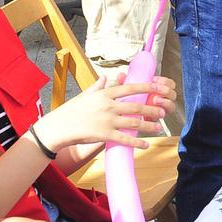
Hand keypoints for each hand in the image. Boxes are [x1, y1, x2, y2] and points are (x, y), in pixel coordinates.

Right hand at [34, 75, 175, 151]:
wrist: (58, 127)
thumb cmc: (71, 111)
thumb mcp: (85, 95)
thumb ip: (98, 86)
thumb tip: (107, 76)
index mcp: (105, 94)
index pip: (130, 88)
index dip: (146, 87)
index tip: (158, 86)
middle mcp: (108, 105)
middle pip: (136, 106)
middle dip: (152, 109)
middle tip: (163, 111)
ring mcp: (107, 120)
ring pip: (133, 122)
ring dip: (148, 125)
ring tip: (158, 127)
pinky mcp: (104, 135)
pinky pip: (124, 139)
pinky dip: (136, 142)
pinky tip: (145, 144)